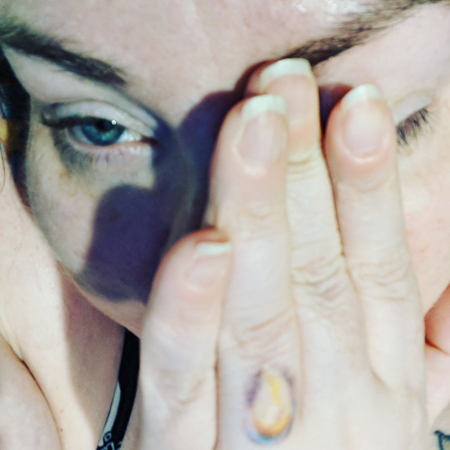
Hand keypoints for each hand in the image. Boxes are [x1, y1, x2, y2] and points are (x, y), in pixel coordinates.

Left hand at [138, 59, 426, 448]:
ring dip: (259, 211)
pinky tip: (203, 248)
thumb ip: (384, 337)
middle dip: (304, 173)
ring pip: (262, 308)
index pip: (374, 266)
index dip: (368, 185)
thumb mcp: (375, 411)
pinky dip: (192, 313)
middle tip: (288, 86)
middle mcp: (331, 405)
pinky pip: (185, 379)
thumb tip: (395, 250)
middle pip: (317, 270)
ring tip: (254, 124)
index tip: (354, 106)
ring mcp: (265, 436)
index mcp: (376, 390)